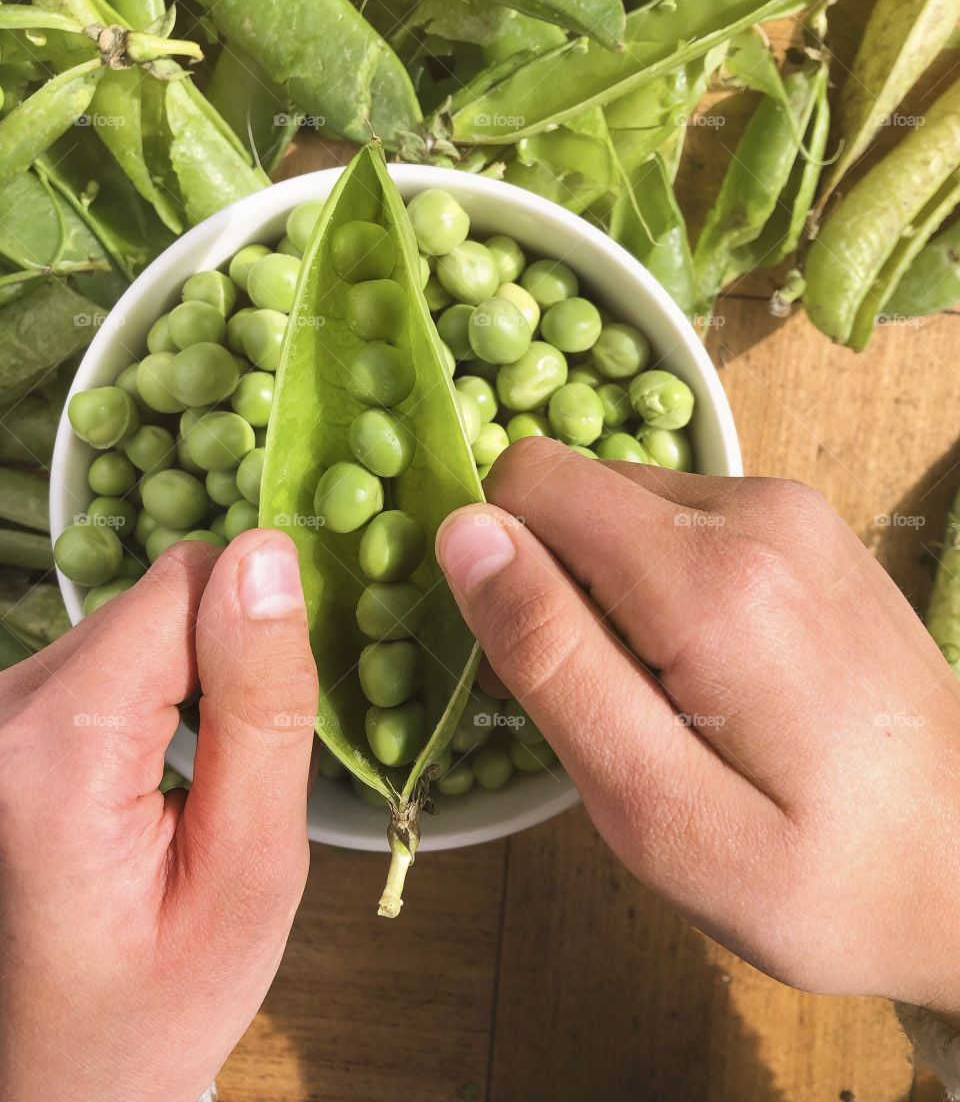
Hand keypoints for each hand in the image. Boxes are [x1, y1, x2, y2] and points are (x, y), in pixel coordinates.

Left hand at [0, 531, 317, 1101]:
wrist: (60, 1067)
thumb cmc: (160, 996)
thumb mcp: (249, 869)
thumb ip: (263, 707)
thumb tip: (268, 557)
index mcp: (55, 747)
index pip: (186, 585)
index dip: (253, 636)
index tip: (267, 725)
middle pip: (156, 602)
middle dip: (217, 665)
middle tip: (228, 778)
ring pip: (134, 624)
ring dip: (183, 685)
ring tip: (188, 787)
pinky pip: (103, 659)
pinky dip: (145, 701)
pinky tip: (147, 781)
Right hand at [437, 439, 959, 1022]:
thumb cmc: (821, 875)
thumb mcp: (659, 809)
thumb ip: (554, 661)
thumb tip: (465, 534)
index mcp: (713, 575)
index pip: (531, 483)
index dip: (498, 567)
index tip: (531, 667)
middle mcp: (757, 510)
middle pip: (577, 491)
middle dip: (552, 584)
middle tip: (603, 704)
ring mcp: (793, 510)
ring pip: (626, 504)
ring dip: (608, 589)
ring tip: (662, 697)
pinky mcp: (808, 527)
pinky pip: (683, 519)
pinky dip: (662, 583)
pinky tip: (708, 671)